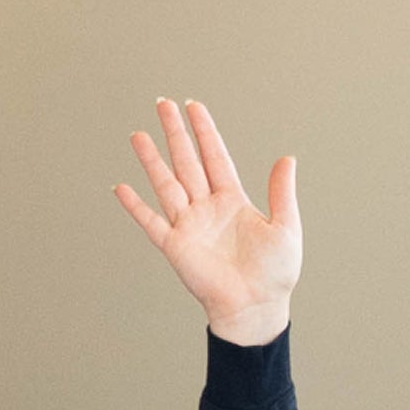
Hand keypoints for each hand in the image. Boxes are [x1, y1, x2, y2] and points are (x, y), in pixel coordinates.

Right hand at [114, 98, 300, 344]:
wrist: (257, 306)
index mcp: (233, 201)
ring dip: (152, 160)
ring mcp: (189, 225)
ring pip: (166, 184)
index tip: (193, 106)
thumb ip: (281, 193)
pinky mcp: (176, 245)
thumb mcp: (285, 228)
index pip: (215, 157)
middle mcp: (207, 208)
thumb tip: (287, 158)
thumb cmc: (275, 273)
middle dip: (175, 133)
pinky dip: (136, 206)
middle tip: (162, 103)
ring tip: (138, 135)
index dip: (205, 132)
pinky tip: (122, 187)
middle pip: (187, 162)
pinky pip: (151, 222)